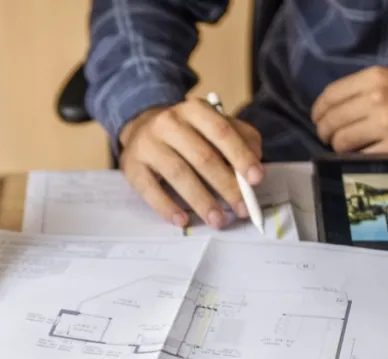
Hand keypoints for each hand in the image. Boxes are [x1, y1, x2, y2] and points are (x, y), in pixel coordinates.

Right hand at [118, 98, 263, 228]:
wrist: (140, 129)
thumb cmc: (187, 132)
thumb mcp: (214, 125)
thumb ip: (241, 138)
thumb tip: (254, 165)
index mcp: (194, 110)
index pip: (222, 132)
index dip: (241, 156)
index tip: (256, 179)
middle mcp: (168, 123)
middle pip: (202, 157)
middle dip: (226, 186)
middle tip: (242, 209)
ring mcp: (147, 144)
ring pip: (178, 174)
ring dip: (201, 201)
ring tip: (218, 220)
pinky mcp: (131, 166)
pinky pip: (150, 190)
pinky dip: (167, 207)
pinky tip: (183, 220)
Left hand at [312, 66, 387, 152]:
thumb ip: (360, 91)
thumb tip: (328, 109)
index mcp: (374, 78)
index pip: (328, 97)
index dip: (318, 113)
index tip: (319, 121)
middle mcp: (377, 98)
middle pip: (330, 122)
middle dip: (326, 133)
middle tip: (332, 138)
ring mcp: (385, 124)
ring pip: (340, 142)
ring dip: (339, 148)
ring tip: (349, 147)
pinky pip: (358, 157)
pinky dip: (355, 159)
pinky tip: (363, 155)